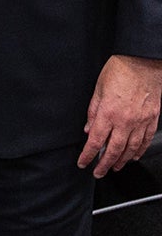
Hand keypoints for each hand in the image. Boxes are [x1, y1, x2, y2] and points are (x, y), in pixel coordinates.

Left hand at [79, 53, 161, 177]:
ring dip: (121, 160)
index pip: (95, 141)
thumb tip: (89, 129)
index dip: (88, 155)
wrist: (143, 62)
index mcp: (108, 113)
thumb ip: (92, 111)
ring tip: (115, 167)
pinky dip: (139, 150)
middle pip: (113, 150)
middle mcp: (125, 121)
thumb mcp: (97, 89)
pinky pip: (145, 140)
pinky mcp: (152, 119)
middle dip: (104, 164)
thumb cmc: (120, 71)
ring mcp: (141, 121)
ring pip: (131, 148)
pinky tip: (133, 156)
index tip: (82, 163)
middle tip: (99, 173)